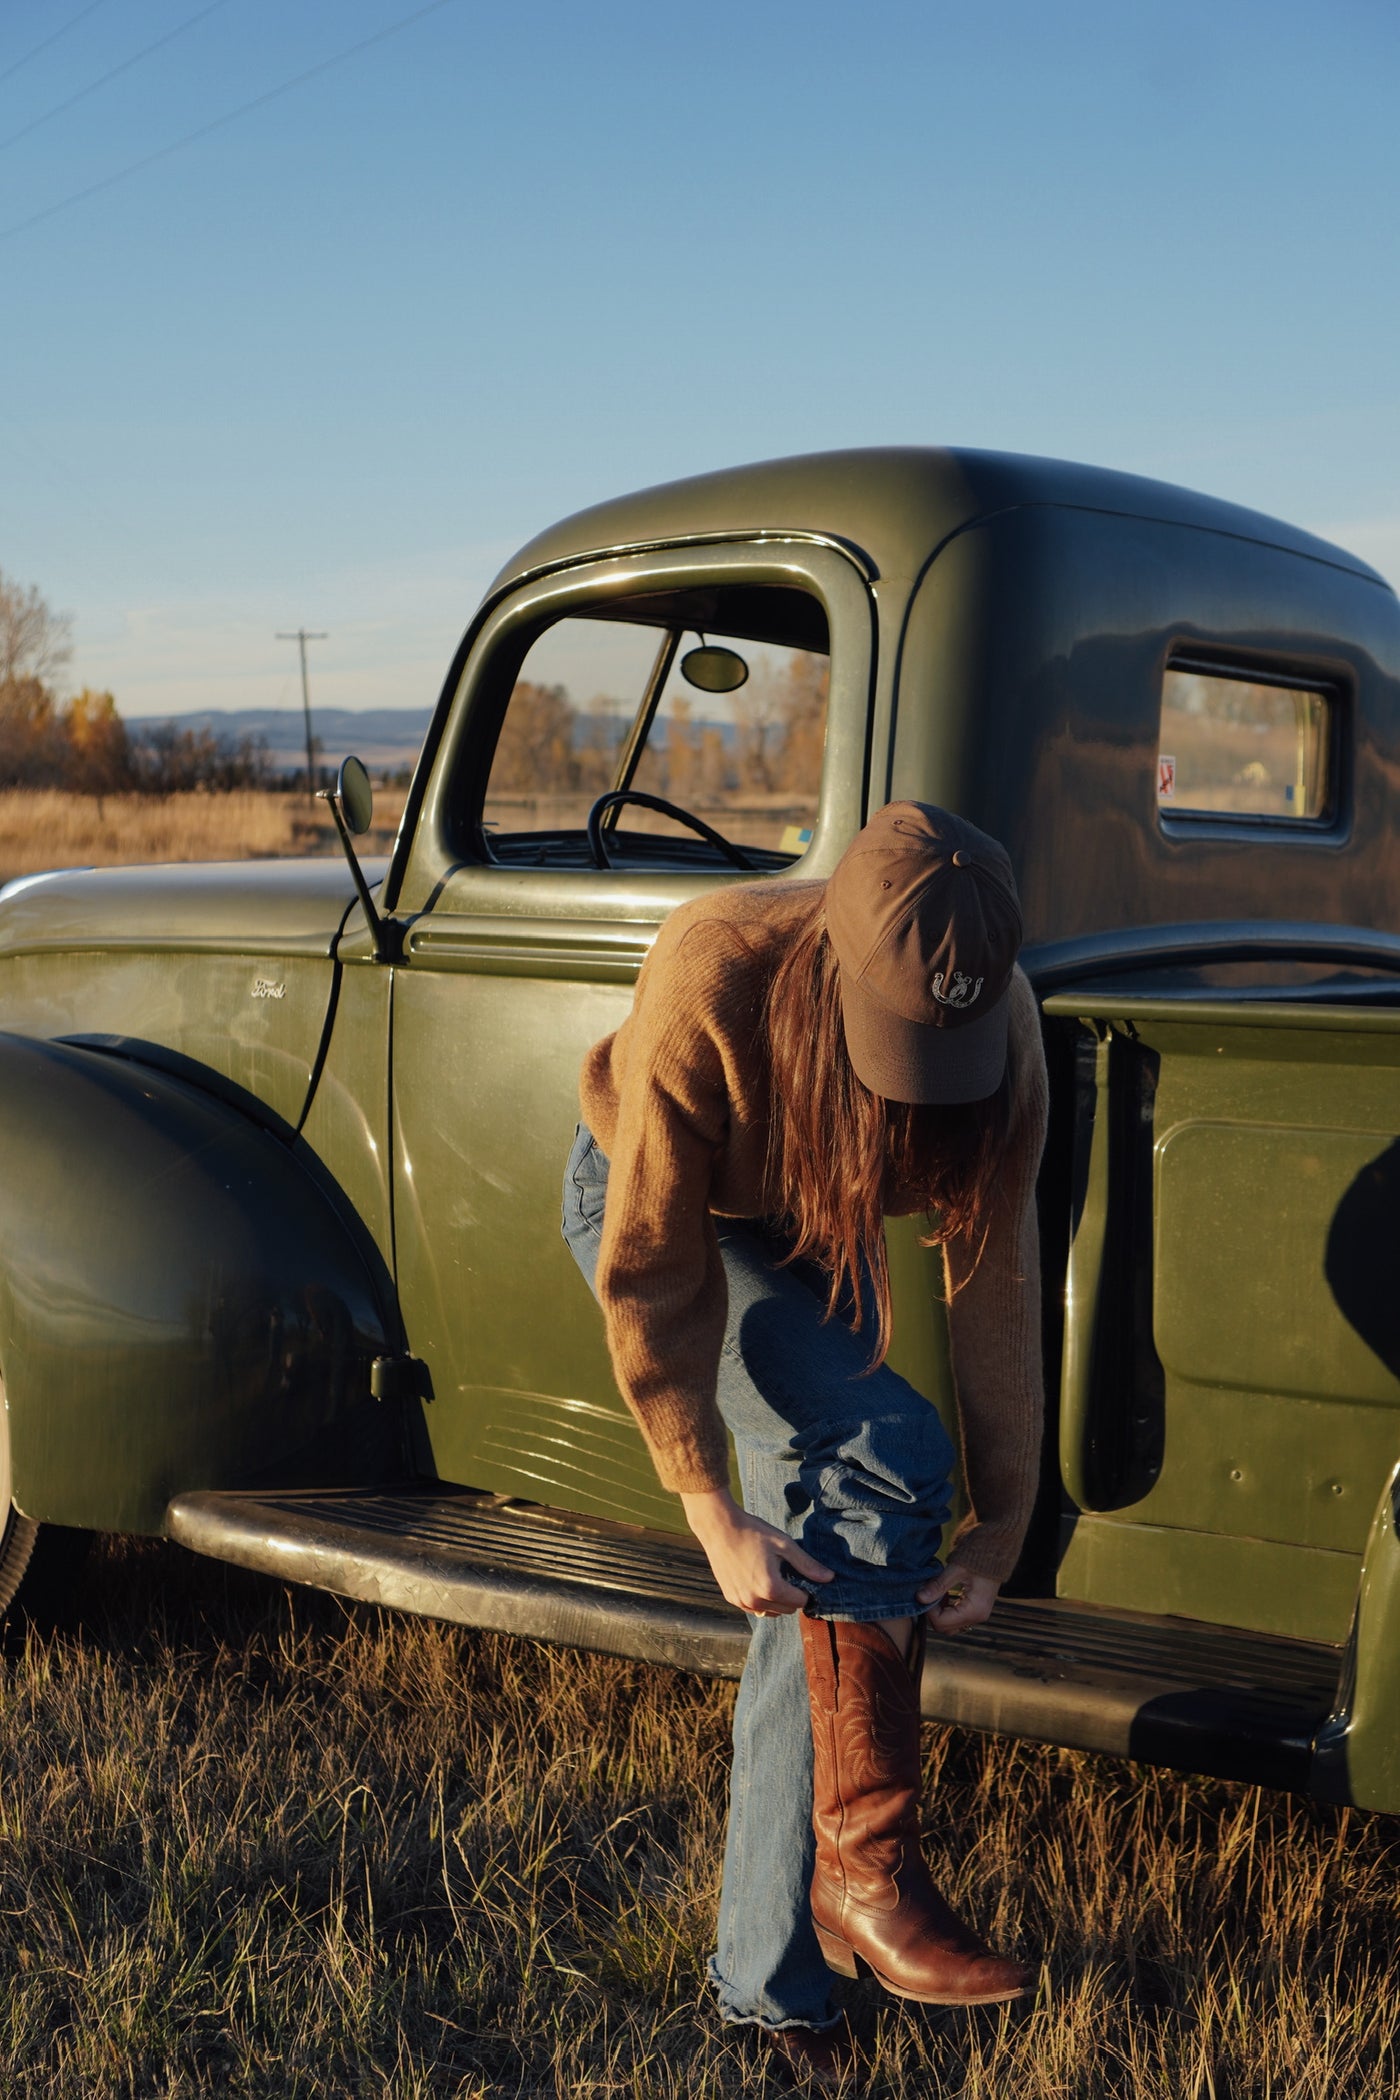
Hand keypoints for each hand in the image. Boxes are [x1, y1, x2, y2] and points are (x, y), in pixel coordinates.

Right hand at [680, 1488, 833, 1615]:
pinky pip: (754, 1608)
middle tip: (786, 1572)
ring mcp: (741, 1602)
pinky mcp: (731, 1599)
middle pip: (787, 1610)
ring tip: (771, 1575)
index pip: (800, 1602)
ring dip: (776, 1600)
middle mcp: (755, 1601)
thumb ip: (807, 1564)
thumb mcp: (783, 1544)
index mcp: (771, 1588)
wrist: (719, 1528)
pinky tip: (757, 1578)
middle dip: (791, 1595)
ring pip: (771, 1612)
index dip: (805, 1589)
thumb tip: (830, 1578)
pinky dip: (761, 1599)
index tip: (801, 1574)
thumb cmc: (753, 1532)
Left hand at [917, 1561, 997, 1634]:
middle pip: (945, 1628)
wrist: (997, 1550)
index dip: (929, 1610)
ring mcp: (978, 1615)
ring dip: (939, 1612)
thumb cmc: (978, 1558)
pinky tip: (945, 1593)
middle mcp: (978, 1617)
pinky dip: (947, 1609)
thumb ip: (938, 1586)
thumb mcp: (956, 1570)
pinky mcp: (976, 1610)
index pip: (941, 1622)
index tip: (923, 1593)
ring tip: (938, 1592)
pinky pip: (957, 1618)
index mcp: (974, 1610)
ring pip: (950, 1625)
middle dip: (933, 1613)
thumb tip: (919, 1598)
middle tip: (929, 1593)